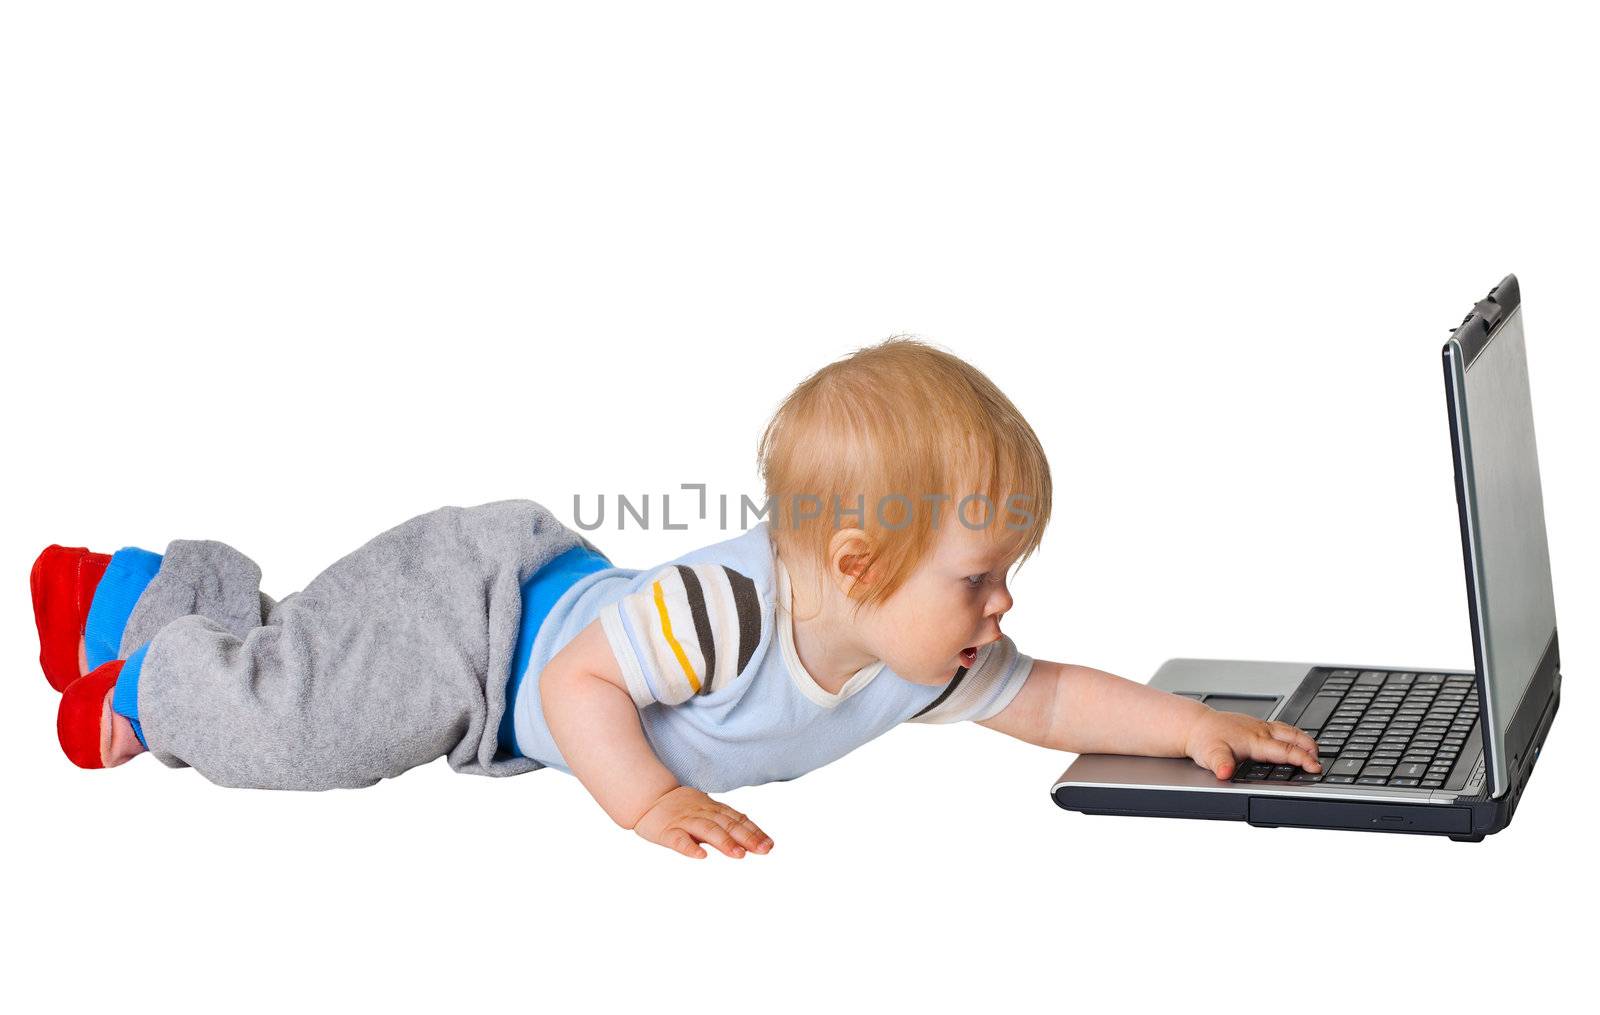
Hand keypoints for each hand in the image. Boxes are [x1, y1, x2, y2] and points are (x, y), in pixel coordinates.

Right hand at [632, 785, 774, 859]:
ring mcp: (685, 821)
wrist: (648, 797)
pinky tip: (701, 856)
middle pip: (727, 824)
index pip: (737, 819)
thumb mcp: (706, 810)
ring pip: (707, 830)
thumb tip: (752, 839)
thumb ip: (726, 822)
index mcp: (712, 809)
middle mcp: (702, 813)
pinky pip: (679, 840)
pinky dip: (690, 848)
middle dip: (746, 837)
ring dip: (724, 842)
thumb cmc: (681, 807)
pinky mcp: (667, 831)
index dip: (753, 831)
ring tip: (739, 854)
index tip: (769, 845)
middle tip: (763, 850)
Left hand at [1182, 709, 1320, 779]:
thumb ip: (1221, 765)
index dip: (1303, 759)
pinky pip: (1280, 727)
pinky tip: (1293, 740)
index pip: (1286, 750)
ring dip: (1304, 739)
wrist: (1194, 725)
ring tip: (1315, 749)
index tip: (1316, 767)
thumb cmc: (1204, 740)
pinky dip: (1293, 734)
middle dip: (1310, 747)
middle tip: (1320, 760)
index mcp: (1255, 740)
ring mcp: (1258, 726)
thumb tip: (1225, 773)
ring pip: (1288, 729)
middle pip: (1293, 736)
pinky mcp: (1255, 724)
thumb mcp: (1210, 756)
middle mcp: (1260, 730)